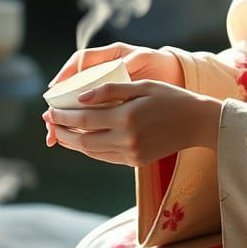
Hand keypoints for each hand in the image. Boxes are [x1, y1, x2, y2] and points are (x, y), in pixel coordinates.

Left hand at [45, 43, 185, 146]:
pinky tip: (83, 138)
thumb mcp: (141, 85)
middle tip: (48, 122)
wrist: (197, 123)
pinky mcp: (136, 161)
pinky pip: (105, 157)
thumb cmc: (170, 97)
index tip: (48, 110)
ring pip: (91, 151)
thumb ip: (110, 90)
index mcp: (126, 117)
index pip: (84, 120)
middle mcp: (126, 139)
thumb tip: (80, 98)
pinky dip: (90, 149)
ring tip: (60, 131)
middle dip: (61, 131)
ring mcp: (131, 153)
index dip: (62, 117)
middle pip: (82, 140)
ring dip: (72, 142)